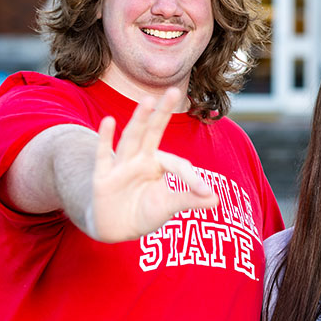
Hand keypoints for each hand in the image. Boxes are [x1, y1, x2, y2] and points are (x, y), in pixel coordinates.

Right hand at [89, 88, 217, 241]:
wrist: (115, 230)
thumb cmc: (143, 212)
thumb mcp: (168, 207)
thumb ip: (189, 201)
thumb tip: (217, 200)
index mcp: (157, 163)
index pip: (177, 164)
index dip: (192, 178)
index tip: (206, 194)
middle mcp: (139, 159)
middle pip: (152, 131)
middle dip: (162, 112)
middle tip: (175, 90)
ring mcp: (120, 166)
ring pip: (130, 138)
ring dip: (138, 120)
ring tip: (148, 101)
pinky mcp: (103, 177)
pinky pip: (104, 155)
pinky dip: (105, 139)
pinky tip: (109, 121)